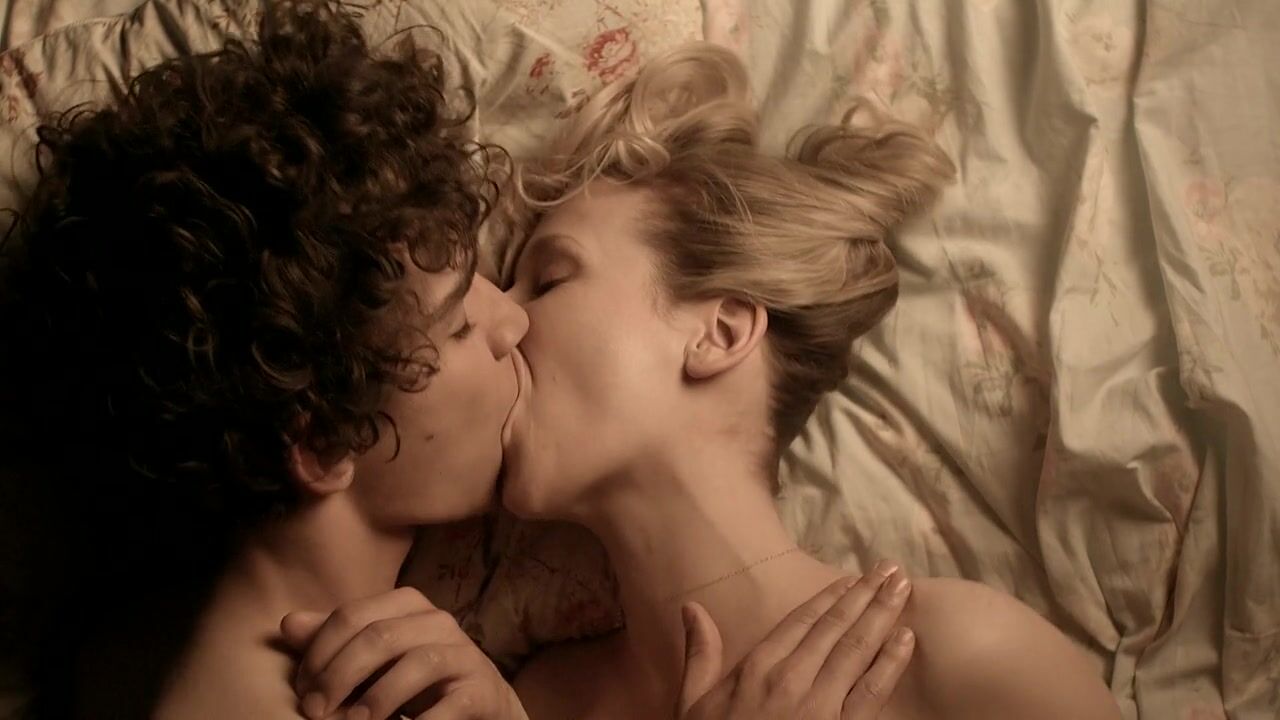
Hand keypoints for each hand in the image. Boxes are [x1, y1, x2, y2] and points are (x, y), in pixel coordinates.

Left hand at [280, 587, 526, 719]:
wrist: (479, 701)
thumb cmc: (413, 677)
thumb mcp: (372, 657)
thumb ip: (333, 640)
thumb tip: (288, 623)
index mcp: (406, 604)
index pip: (352, 616)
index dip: (319, 653)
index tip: (302, 691)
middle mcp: (437, 621)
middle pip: (380, 636)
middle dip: (340, 676)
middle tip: (316, 712)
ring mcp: (463, 654)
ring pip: (417, 664)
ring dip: (378, 698)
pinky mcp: (480, 689)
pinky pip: (450, 704)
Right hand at [677, 563, 914, 719]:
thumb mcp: (693, 702)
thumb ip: (700, 654)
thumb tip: (691, 608)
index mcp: (757, 667)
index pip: (802, 621)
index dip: (830, 597)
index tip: (852, 578)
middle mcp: (791, 678)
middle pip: (835, 627)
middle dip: (866, 594)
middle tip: (890, 568)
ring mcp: (819, 705)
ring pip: (857, 649)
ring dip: (882, 615)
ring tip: (902, 587)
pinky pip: (872, 691)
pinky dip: (891, 662)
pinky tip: (906, 638)